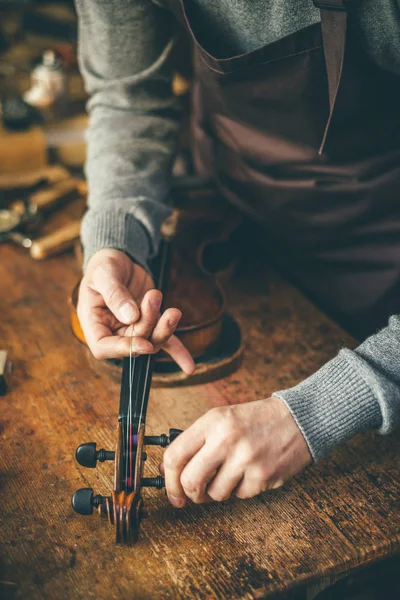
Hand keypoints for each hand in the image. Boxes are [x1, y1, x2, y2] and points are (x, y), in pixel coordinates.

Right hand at [77, 248, 194, 372]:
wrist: (119, 258)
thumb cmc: (104, 265)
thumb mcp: (103, 274)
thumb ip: (115, 294)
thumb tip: (131, 316)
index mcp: (93, 323)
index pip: (103, 347)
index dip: (123, 349)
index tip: (143, 343)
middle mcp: (113, 331)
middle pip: (133, 342)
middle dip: (148, 324)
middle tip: (154, 297)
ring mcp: (133, 329)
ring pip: (151, 341)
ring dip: (165, 330)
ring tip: (173, 312)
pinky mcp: (150, 323)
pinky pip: (165, 341)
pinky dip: (178, 352)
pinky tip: (189, 366)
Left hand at [161, 396, 310, 506]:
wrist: (297, 419)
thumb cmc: (255, 421)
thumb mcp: (222, 419)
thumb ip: (196, 443)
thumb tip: (169, 473)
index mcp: (212, 421)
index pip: (175, 455)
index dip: (168, 479)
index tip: (172, 491)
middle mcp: (226, 438)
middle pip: (190, 480)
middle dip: (190, 493)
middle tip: (196, 493)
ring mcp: (245, 458)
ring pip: (215, 494)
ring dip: (219, 490)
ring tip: (231, 474)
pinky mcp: (262, 476)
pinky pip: (239, 496)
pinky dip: (242, 489)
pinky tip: (250, 472)